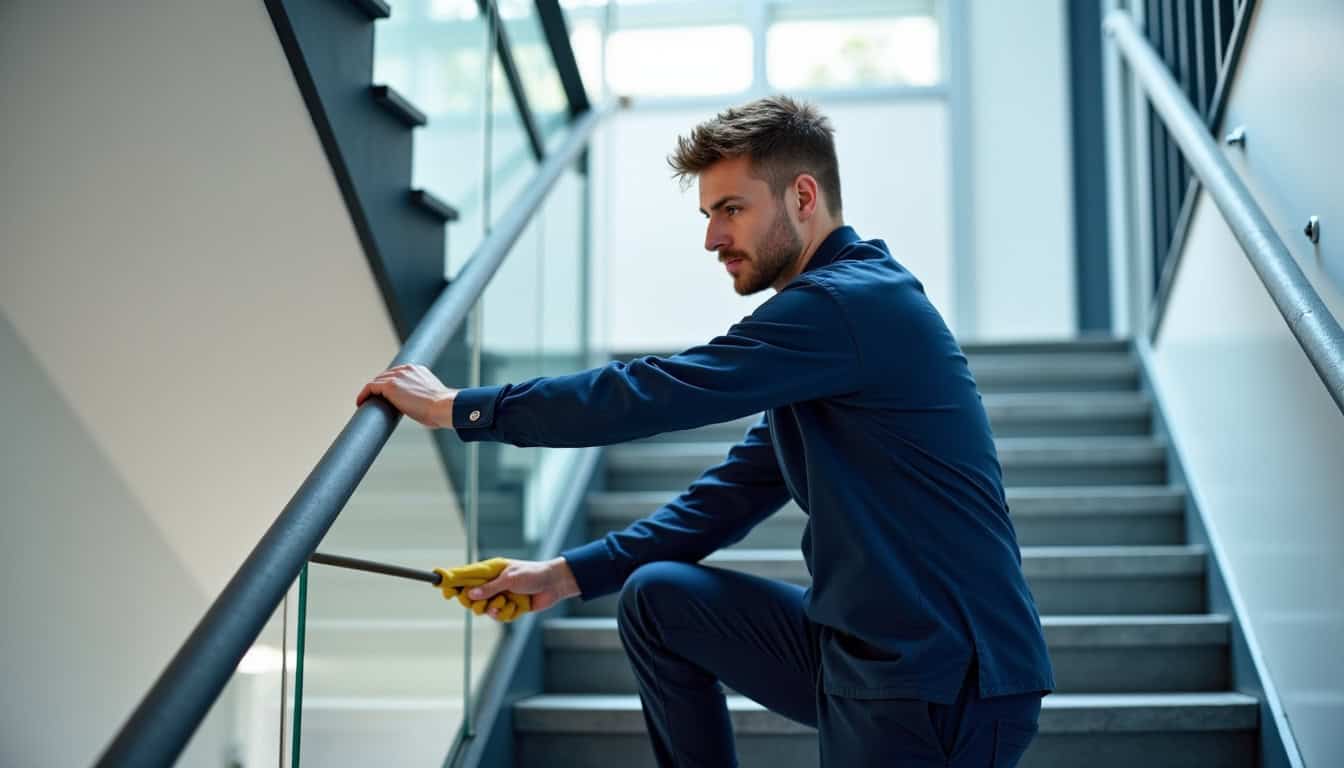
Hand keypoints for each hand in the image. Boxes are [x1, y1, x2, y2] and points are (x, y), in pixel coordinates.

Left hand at [355, 363, 456, 427]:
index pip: (396, 374)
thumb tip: (421, 408)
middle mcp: (406, 369)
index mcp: (417, 370)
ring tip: (366, 403)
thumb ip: (424, 396)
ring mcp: (397, 376)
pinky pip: (370, 387)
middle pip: (384, 376)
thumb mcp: (432, 396)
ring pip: (376, 382)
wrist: (442, 407)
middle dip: (378, 388)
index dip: (388, 385)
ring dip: (370, 392)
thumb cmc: (441, 408)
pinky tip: (361, 403)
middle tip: (374, 401)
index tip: (384, 395)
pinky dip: (364, 394)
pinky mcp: (389, 385)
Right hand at [458, 557, 581, 619]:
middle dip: (475, 603)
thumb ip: (489, 588)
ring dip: (494, 609)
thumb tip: (470, 594)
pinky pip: (499, 616)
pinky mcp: (509, 607)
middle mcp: (493, 584)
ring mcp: (500, 596)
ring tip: (505, 603)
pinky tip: (516, 607)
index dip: (453, 583)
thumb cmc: (533, 574)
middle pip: (471, 597)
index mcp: (490, 570)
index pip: (466, 576)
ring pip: (484, 609)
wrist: (554, 584)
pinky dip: (507, 613)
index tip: (444, 589)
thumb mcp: (510, 579)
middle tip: (482, 603)